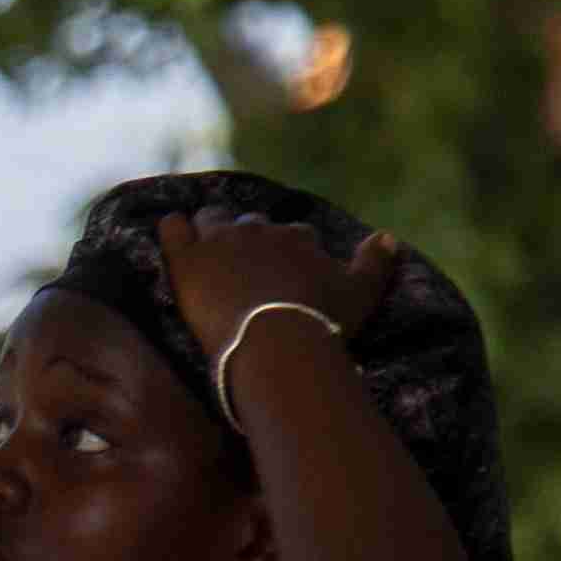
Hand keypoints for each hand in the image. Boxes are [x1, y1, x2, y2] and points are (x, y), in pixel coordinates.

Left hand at [155, 200, 412, 383]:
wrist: (277, 340)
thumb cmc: (322, 321)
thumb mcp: (361, 293)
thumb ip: (376, 263)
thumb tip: (389, 237)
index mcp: (296, 237)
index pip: (293, 234)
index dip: (289, 251)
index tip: (286, 271)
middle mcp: (257, 230)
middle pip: (250, 224)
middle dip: (249, 239)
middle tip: (244, 267)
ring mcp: (219, 242)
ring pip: (211, 219)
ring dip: (210, 229)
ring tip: (208, 249)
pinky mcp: (186, 259)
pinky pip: (172, 228)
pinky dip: (173, 229)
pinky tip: (175, 237)